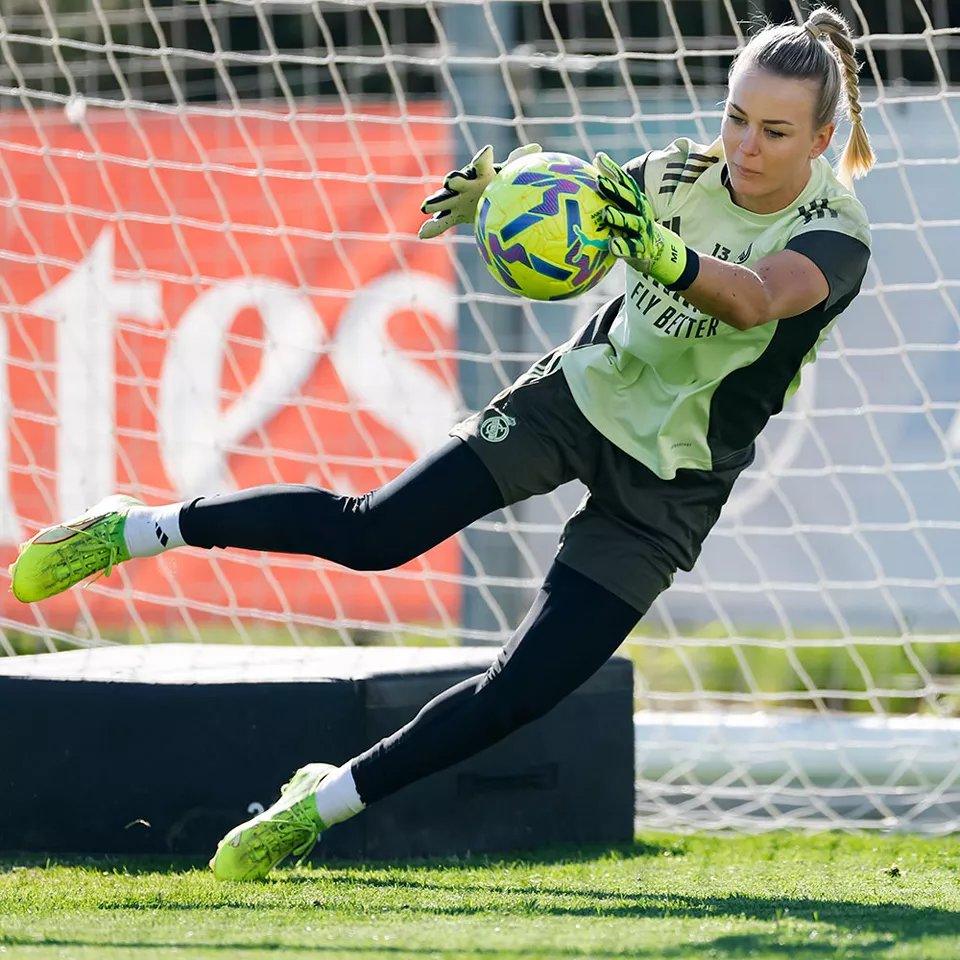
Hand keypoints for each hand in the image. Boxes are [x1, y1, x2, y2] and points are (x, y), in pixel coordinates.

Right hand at [418, 143, 541, 239]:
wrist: (485, 198)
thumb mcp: (509, 175)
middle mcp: (464, 183)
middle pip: (456, 181)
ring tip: (426, 206)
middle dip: (453, 181)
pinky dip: (432, 228)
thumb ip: (518, 160)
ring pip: (443, 200)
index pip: (481, 163)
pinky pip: (441, 222)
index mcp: (480, 173)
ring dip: (435, 202)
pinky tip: (422, 235)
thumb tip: (537, 146)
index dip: (483, 158)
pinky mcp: (451, 214)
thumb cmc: (499, 184)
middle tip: (450, 181)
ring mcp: (455, 199)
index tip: (487, 152)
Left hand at [593, 151, 662, 270]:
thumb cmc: (631, 225)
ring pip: (631, 222)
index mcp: (634, 200)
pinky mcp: (641, 249)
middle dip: (615, 189)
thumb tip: (591, 165)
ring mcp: (642, 230)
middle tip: (600, 182)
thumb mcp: (624, 208)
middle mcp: (640, 212)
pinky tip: (611, 246)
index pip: (624, 182)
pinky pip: (631, 248)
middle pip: (628, 198)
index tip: (599, 158)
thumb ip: (610, 192)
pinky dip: (622, 247)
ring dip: (619, 217)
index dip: (612, 169)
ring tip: (607, 213)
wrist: (655, 250)